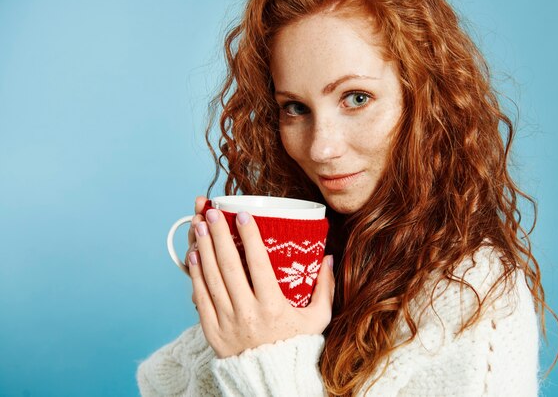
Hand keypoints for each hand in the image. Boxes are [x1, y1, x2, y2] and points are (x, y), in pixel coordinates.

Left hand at [187, 207, 334, 357]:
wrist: (272, 380)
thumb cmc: (296, 345)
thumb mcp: (318, 319)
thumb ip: (325, 288)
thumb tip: (328, 257)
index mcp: (274, 307)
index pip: (258, 264)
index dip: (249, 237)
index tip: (242, 215)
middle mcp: (248, 312)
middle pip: (229, 266)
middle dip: (220, 235)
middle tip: (213, 212)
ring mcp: (227, 322)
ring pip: (212, 279)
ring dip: (205, 249)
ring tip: (200, 225)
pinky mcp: (212, 332)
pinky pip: (201, 298)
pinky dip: (196, 275)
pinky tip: (194, 255)